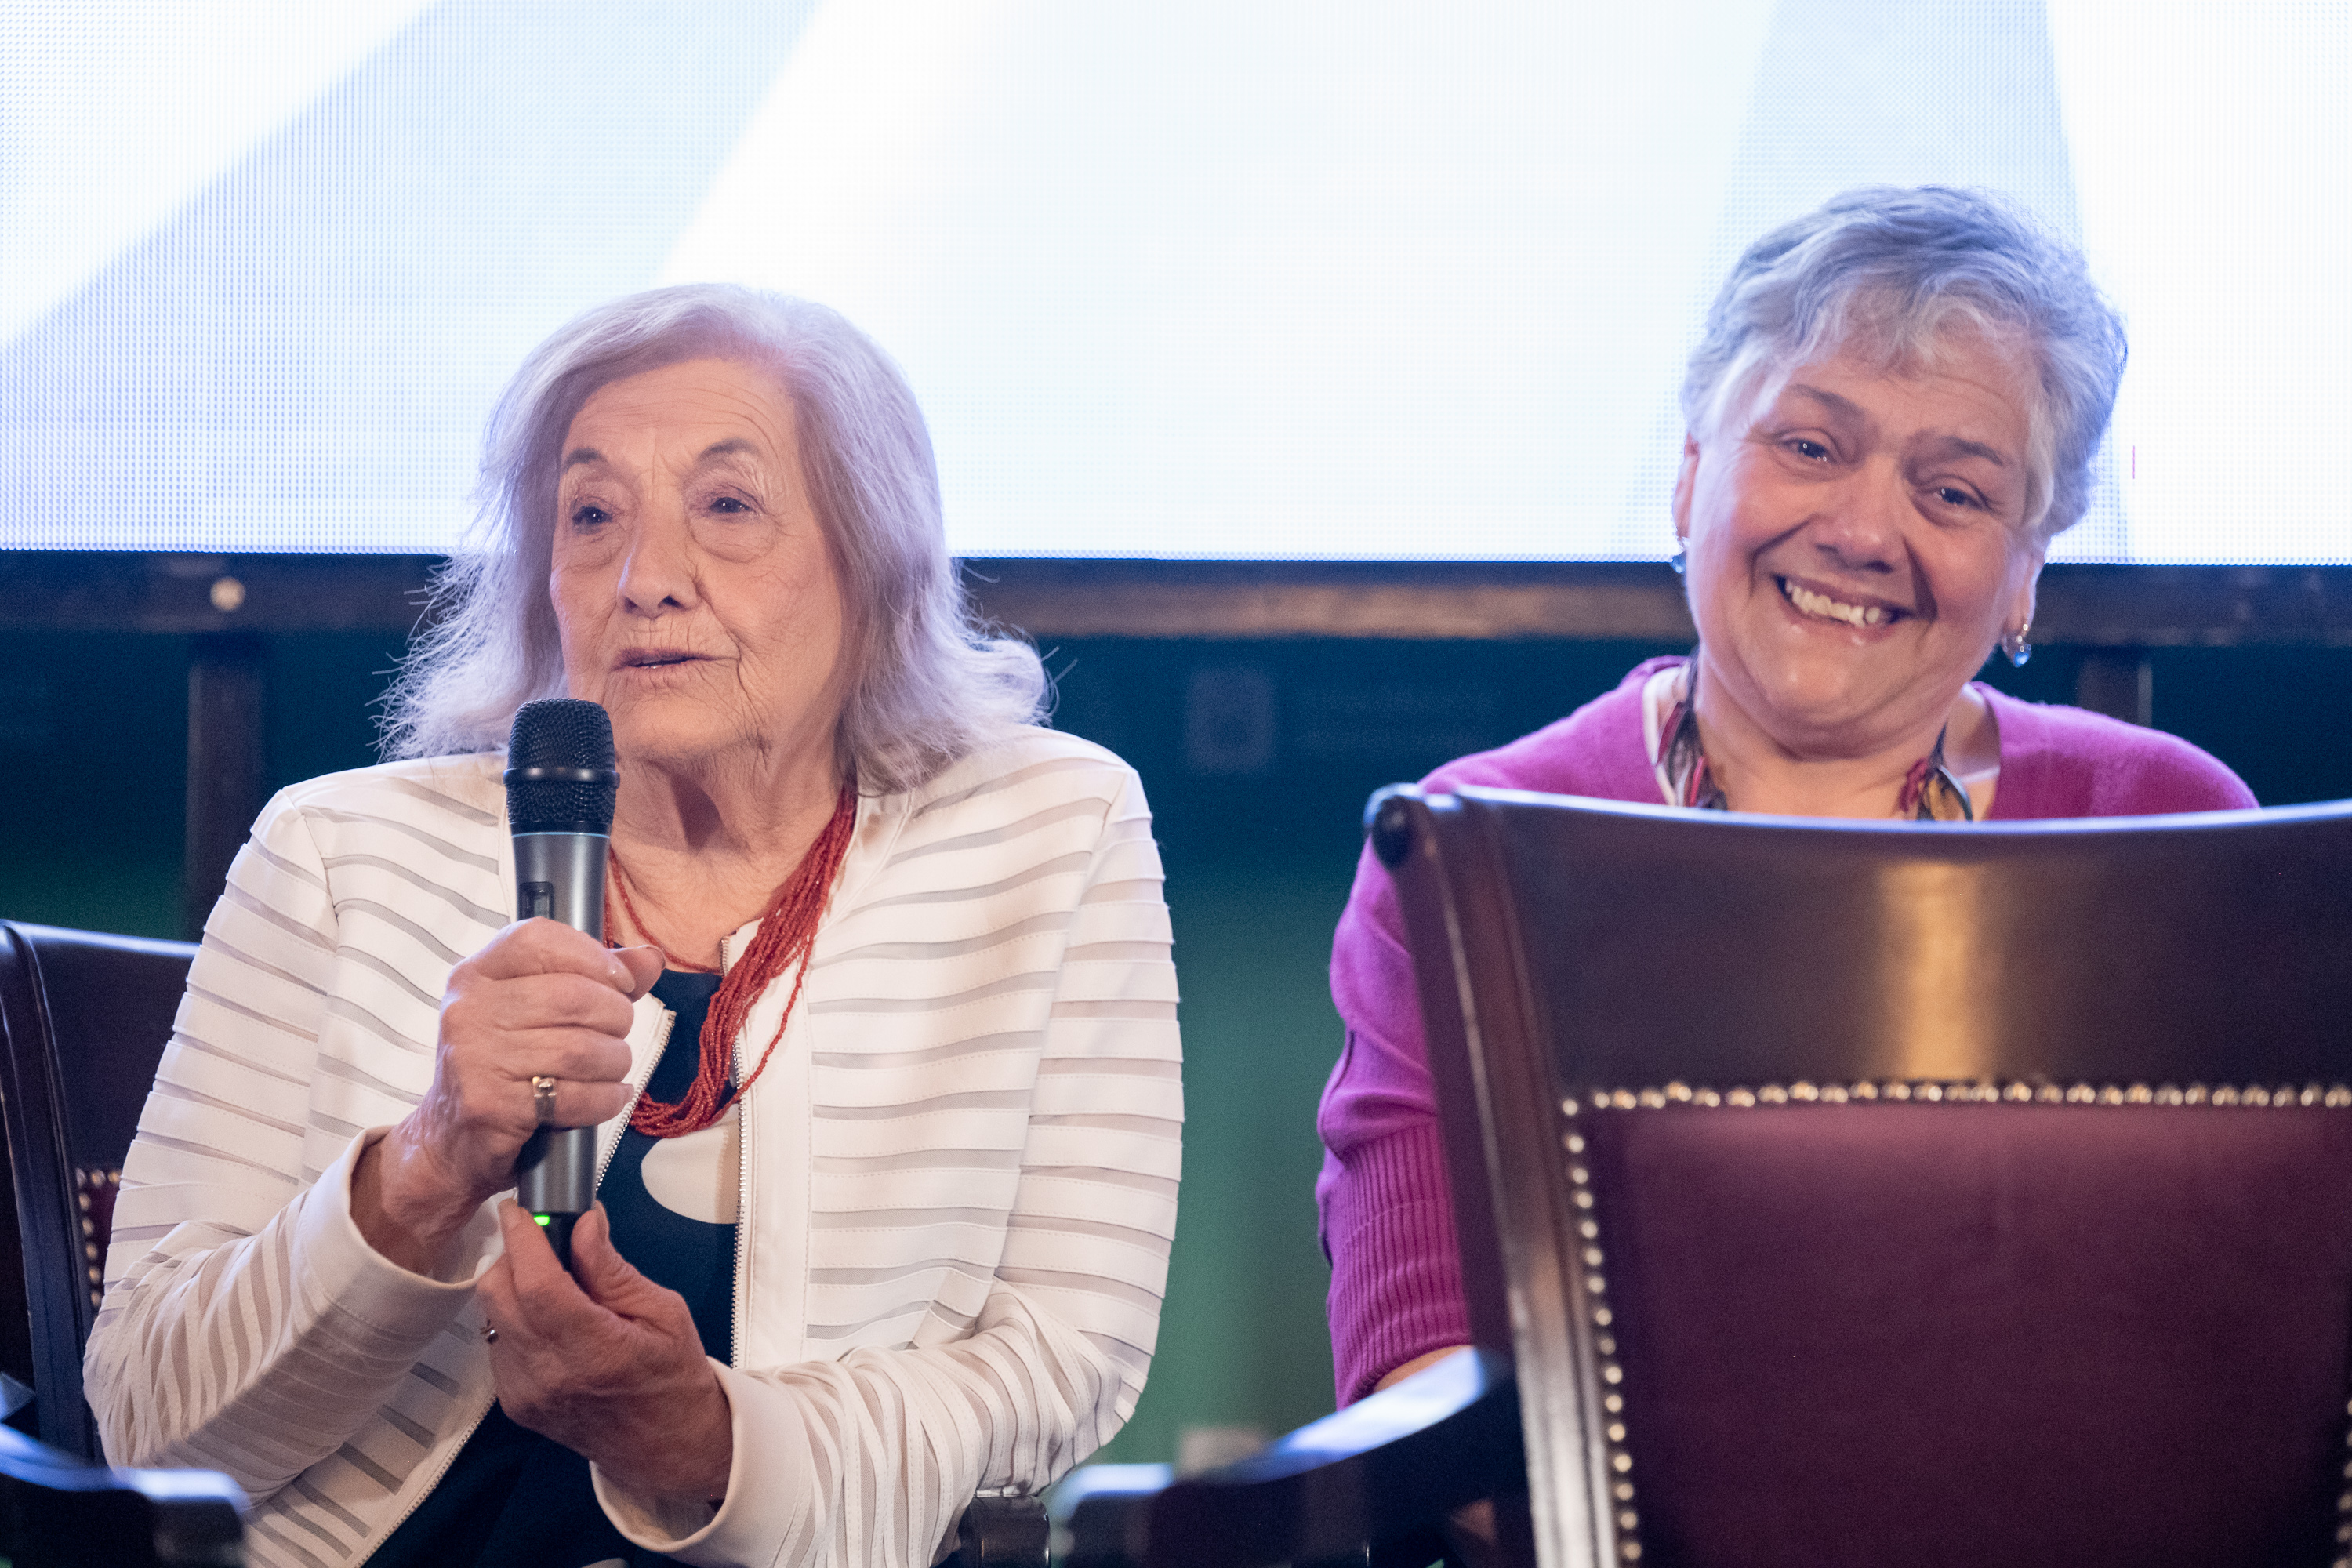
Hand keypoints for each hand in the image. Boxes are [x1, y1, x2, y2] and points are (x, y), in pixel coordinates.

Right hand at [353, 921, 661, 1273]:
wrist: (454, 1141)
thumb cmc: (505, 1069)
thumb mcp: (539, 1014)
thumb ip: (595, 980)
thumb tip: (649, 959)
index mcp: (476, 975)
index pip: (538, 938)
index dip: (592, 955)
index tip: (619, 983)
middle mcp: (468, 1010)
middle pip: (573, 996)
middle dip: (615, 1018)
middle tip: (615, 1036)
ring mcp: (474, 1058)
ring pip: (580, 1049)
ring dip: (614, 1062)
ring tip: (611, 1070)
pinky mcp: (490, 1105)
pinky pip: (574, 1096)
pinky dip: (606, 1099)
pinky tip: (608, 1097)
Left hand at [481, 1201, 733, 1501]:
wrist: (666, 1447)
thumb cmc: (673, 1380)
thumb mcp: (663, 1312)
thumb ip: (612, 1268)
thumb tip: (584, 1223)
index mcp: (594, 1351)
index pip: (537, 1284)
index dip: (523, 1238)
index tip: (520, 1210)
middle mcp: (549, 1375)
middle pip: (498, 1294)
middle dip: (514, 1256)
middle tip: (546, 1245)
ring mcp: (526, 1393)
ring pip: (491, 1316)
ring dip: (514, 1289)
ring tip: (558, 1290)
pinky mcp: (514, 1403)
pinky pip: (498, 1341)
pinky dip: (516, 1320)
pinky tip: (552, 1323)